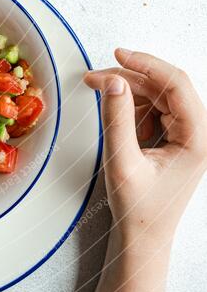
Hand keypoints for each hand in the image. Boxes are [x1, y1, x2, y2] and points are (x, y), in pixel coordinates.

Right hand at [84, 49, 206, 250]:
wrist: (143, 236)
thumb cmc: (138, 208)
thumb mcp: (122, 162)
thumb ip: (117, 119)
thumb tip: (114, 81)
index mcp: (198, 139)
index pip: (177, 85)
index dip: (147, 64)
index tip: (119, 55)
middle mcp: (199, 133)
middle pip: (165, 86)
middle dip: (129, 78)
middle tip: (95, 78)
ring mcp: (188, 134)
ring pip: (157, 94)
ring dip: (128, 92)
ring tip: (99, 97)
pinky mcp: (175, 137)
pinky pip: (153, 108)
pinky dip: (131, 108)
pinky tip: (118, 122)